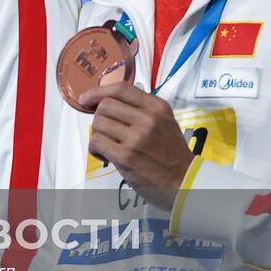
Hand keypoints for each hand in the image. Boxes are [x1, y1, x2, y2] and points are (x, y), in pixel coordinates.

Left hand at [82, 82, 194, 209]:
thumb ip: (141, 109)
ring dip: (97, 134)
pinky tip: (106, 156)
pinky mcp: (125, 156)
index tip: (86, 99)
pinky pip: (96, 141)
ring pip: (98, 123)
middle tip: (106, 131)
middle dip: (99, 118)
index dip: (98, 92)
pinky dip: (95, 149)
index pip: (120, 88)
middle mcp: (147, 119)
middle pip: (105, 106)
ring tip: (108, 146)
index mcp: (157, 107)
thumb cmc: (171, 154)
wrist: (185, 182)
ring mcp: (136, 137)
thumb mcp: (164, 122)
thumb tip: (107, 100)